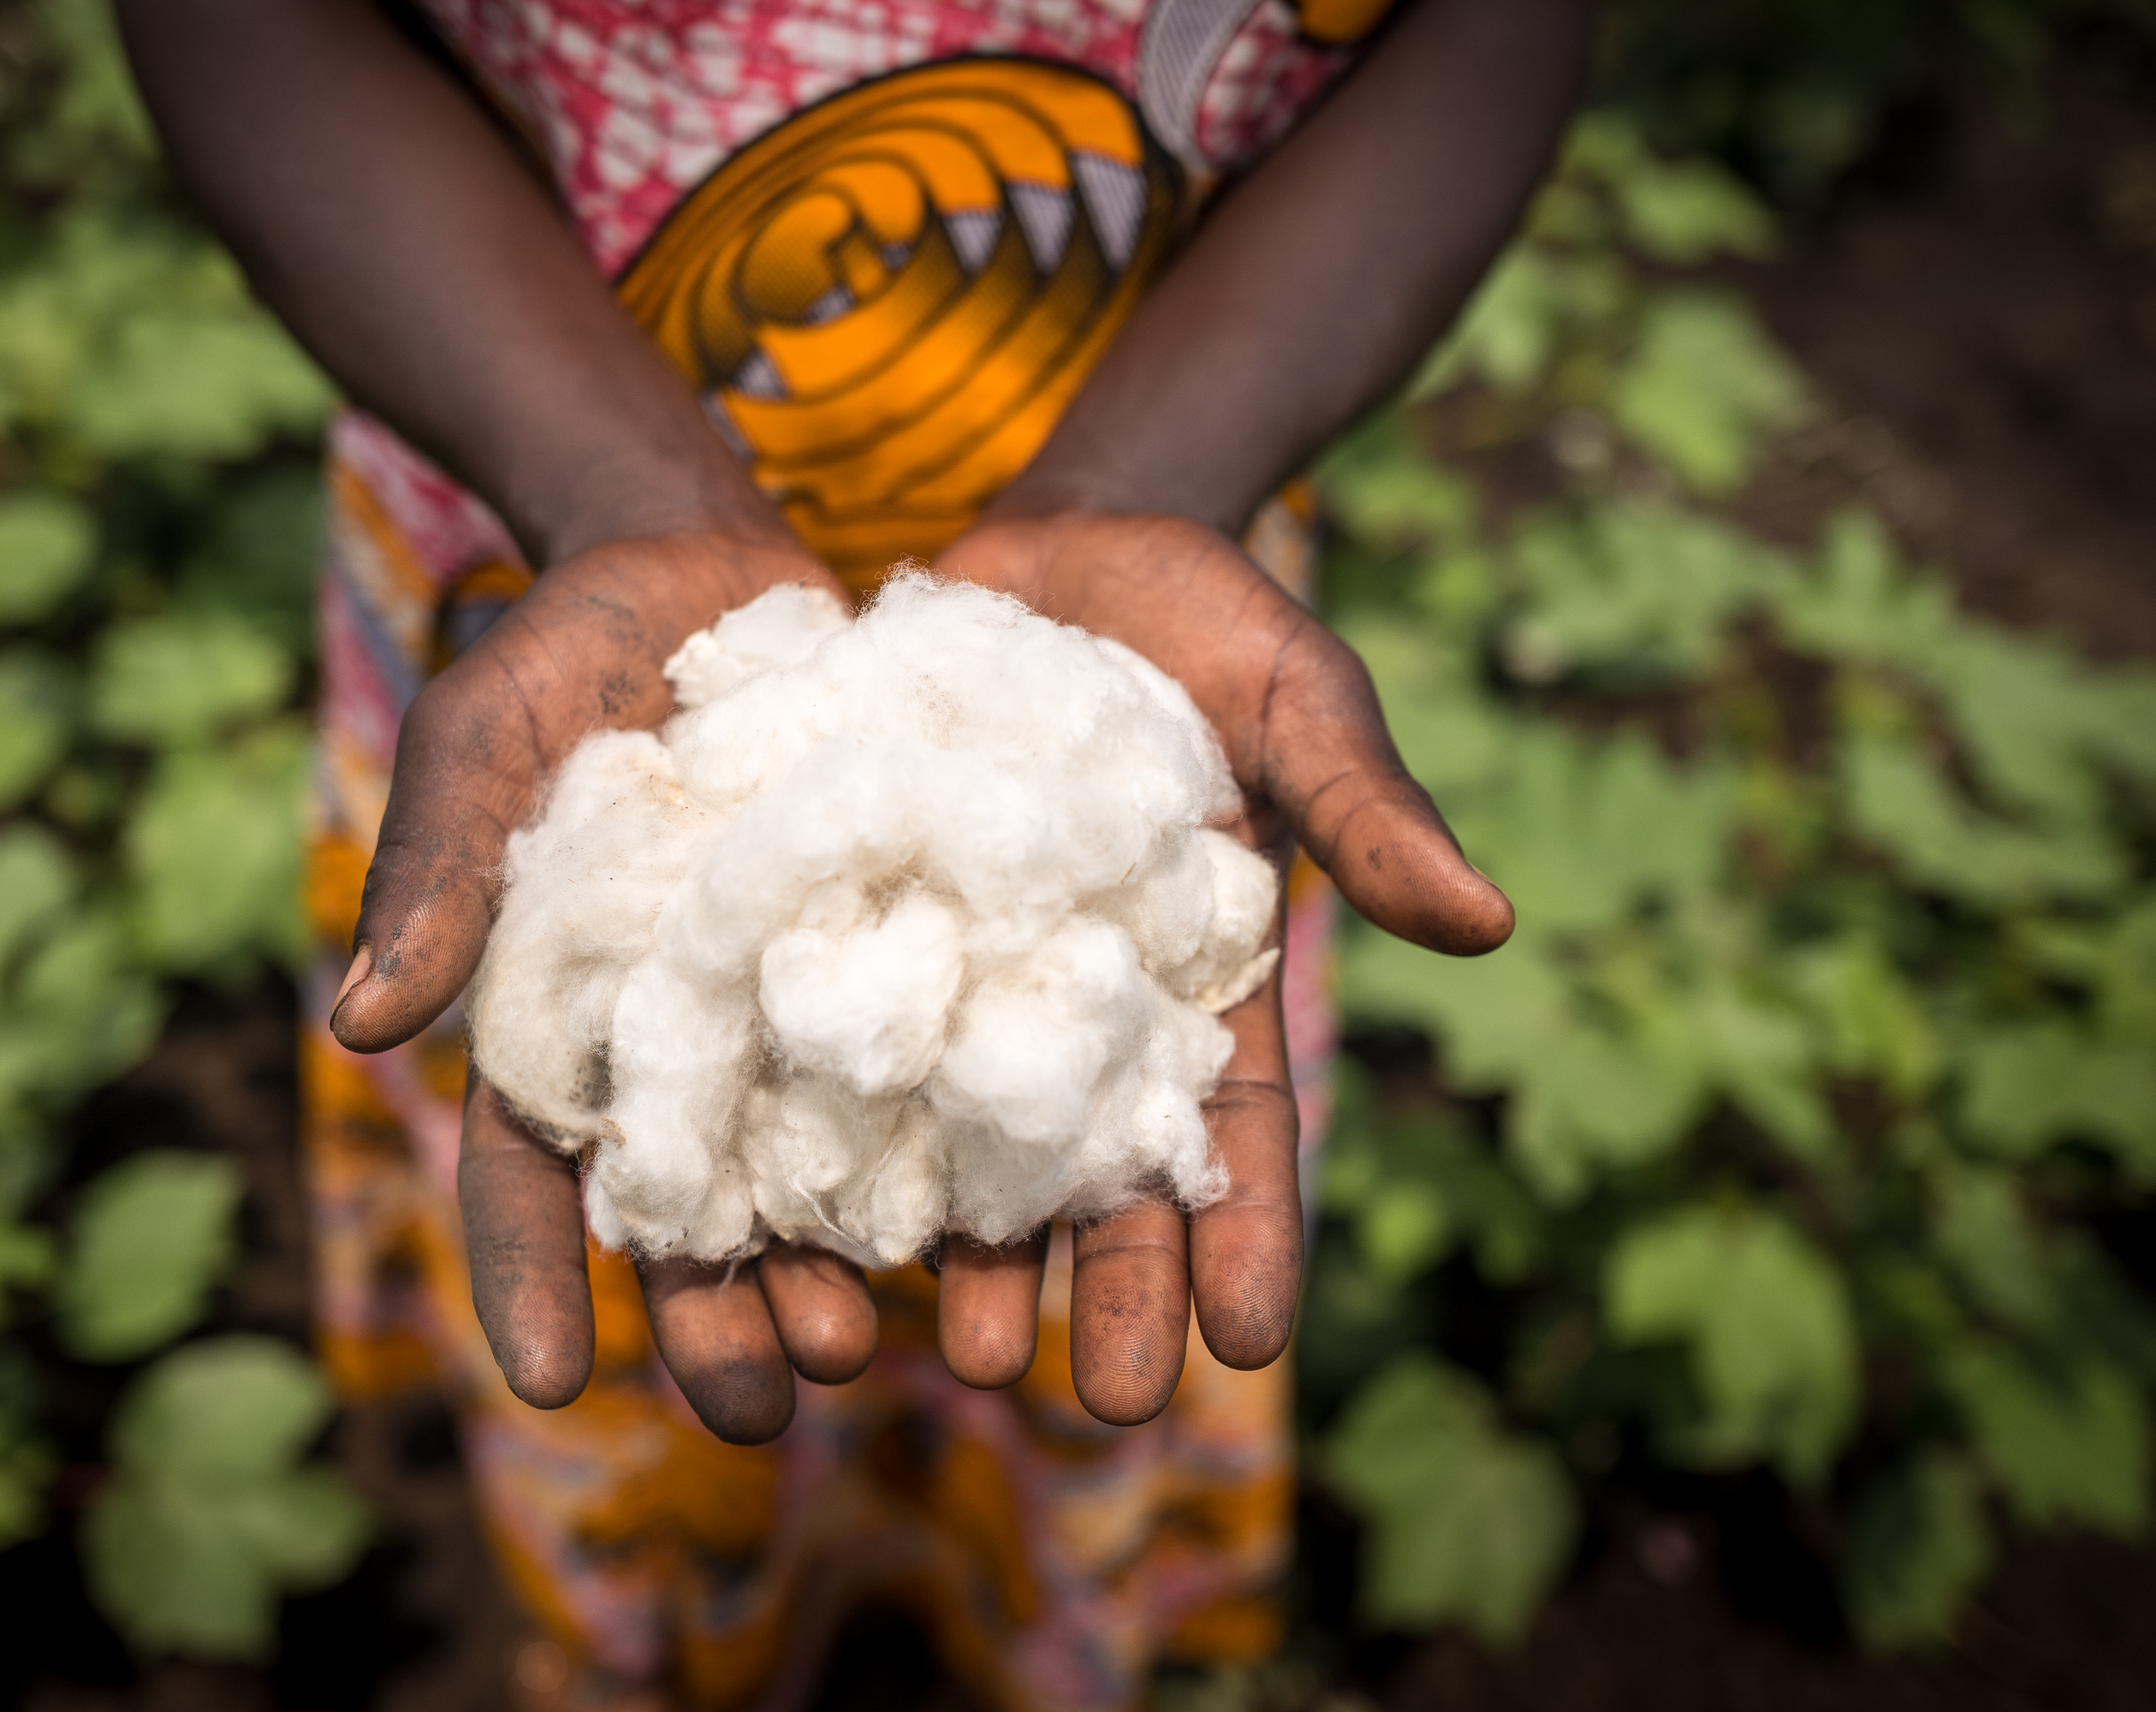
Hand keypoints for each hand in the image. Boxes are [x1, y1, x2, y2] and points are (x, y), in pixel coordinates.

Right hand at [333, 528, 882, 1442]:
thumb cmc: (566, 644)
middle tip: (755, 1410)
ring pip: (802, 1170)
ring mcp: (784, 1002)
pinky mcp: (888, 953)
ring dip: (824, 1268)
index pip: (525, 1162)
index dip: (532, 1270)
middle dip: (707, 1315)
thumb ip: (436, 864)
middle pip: (680, 1207)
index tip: (554, 1382)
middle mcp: (672, 1034)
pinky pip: (917, 1067)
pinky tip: (981, 1227)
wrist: (715, 568)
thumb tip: (360, 1026)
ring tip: (863, 1351)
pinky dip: (938, 1149)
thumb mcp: (484, 729)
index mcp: (554, 1009)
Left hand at [925, 509, 1512, 1423]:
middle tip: (1104, 1403)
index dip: (1249, 1230)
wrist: (1047, 546)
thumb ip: (1366, 805)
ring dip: (970, 1250)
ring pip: (968, 1141)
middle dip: (1110, 1286)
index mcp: (1204, 976)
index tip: (1256, 1340)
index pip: (1238, 1126)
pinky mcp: (864, 927)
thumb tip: (1488, 923)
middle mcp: (1084, 1003)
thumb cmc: (1201, 620)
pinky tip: (809, 1226)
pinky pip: (845, 1043)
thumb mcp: (1297, 695)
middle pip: (1103, 1169)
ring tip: (951, 1354)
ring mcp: (972, 975)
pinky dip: (835, 1131)